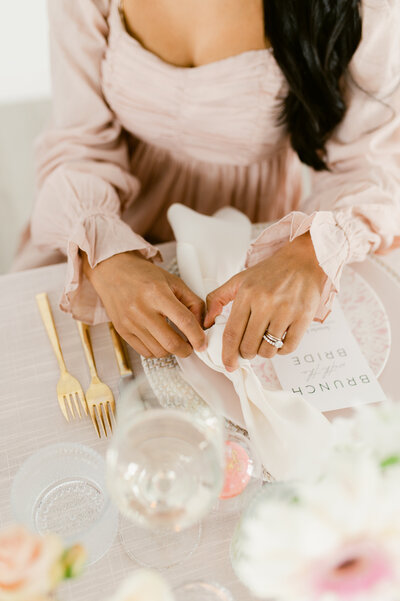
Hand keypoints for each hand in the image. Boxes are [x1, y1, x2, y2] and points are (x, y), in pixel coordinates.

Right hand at [82, 251, 206, 357]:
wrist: (113, 271)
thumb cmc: (143, 275)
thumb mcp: (173, 282)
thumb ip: (192, 302)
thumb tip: (201, 325)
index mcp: (157, 293)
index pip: (184, 321)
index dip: (198, 336)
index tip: (202, 343)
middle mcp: (142, 309)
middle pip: (171, 342)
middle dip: (187, 349)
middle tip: (191, 346)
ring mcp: (130, 322)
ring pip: (159, 351)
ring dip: (172, 350)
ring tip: (175, 340)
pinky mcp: (122, 331)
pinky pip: (145, 352)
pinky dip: (157, 351)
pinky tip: (160, 340)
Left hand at [203, 233, 326, 370]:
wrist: (302, 261)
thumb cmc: (270, 272)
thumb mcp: (239, 280)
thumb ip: (217, 299)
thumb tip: (207, 323)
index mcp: (247, 294)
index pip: (232, 332)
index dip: (227, 353)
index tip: (228, 364)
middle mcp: (266, 303)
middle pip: (249, 345)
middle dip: (245, 353)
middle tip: (247, 349)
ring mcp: (286, 311)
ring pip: (268, 349)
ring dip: (263, 353)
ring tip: (263, 342)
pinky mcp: (303, 317)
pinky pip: (288, 348)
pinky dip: (281, 351)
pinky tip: (278, 341)